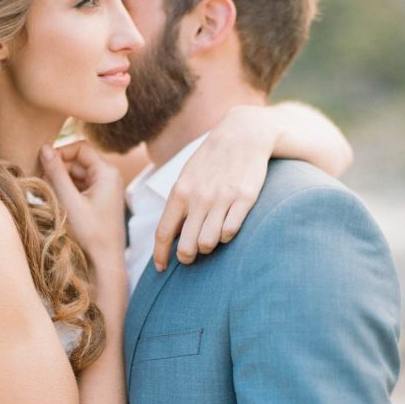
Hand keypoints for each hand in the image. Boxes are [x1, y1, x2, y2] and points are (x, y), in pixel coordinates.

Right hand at [40, 140, 125, 267]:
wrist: (105, 262)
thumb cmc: (90, 234)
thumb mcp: (69, 201)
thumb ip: (56, 173)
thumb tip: (44, 147)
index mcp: (107, 172)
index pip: (80, 148)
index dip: (59, 152)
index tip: (42, 164)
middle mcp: (109, 177)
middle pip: (77, 161)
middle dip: (57, 170)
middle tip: (41, 183)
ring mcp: (105, 189)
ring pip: (76, 175)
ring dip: (59, 181)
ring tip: (47, 194)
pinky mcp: (99, 200)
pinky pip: (79, 187)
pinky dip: (66, 191)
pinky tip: (55, 202)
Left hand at [153, 106, 278, 269]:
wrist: (243, 134)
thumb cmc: (212, 159)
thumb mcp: (187, 176)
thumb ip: (178, 204)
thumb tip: (170, 235)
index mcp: (180, 192)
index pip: (164, 233)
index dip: (161, 256)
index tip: (161, 269)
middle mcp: (199, 198)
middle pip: (186, 246)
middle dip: (187, 257)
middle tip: (190, 257)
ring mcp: (222, 199)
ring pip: (208, 243)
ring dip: (208, 247)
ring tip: (210, 240)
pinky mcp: (244, 199)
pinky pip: (230, 232)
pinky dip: (227, 236)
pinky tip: (227, 227)